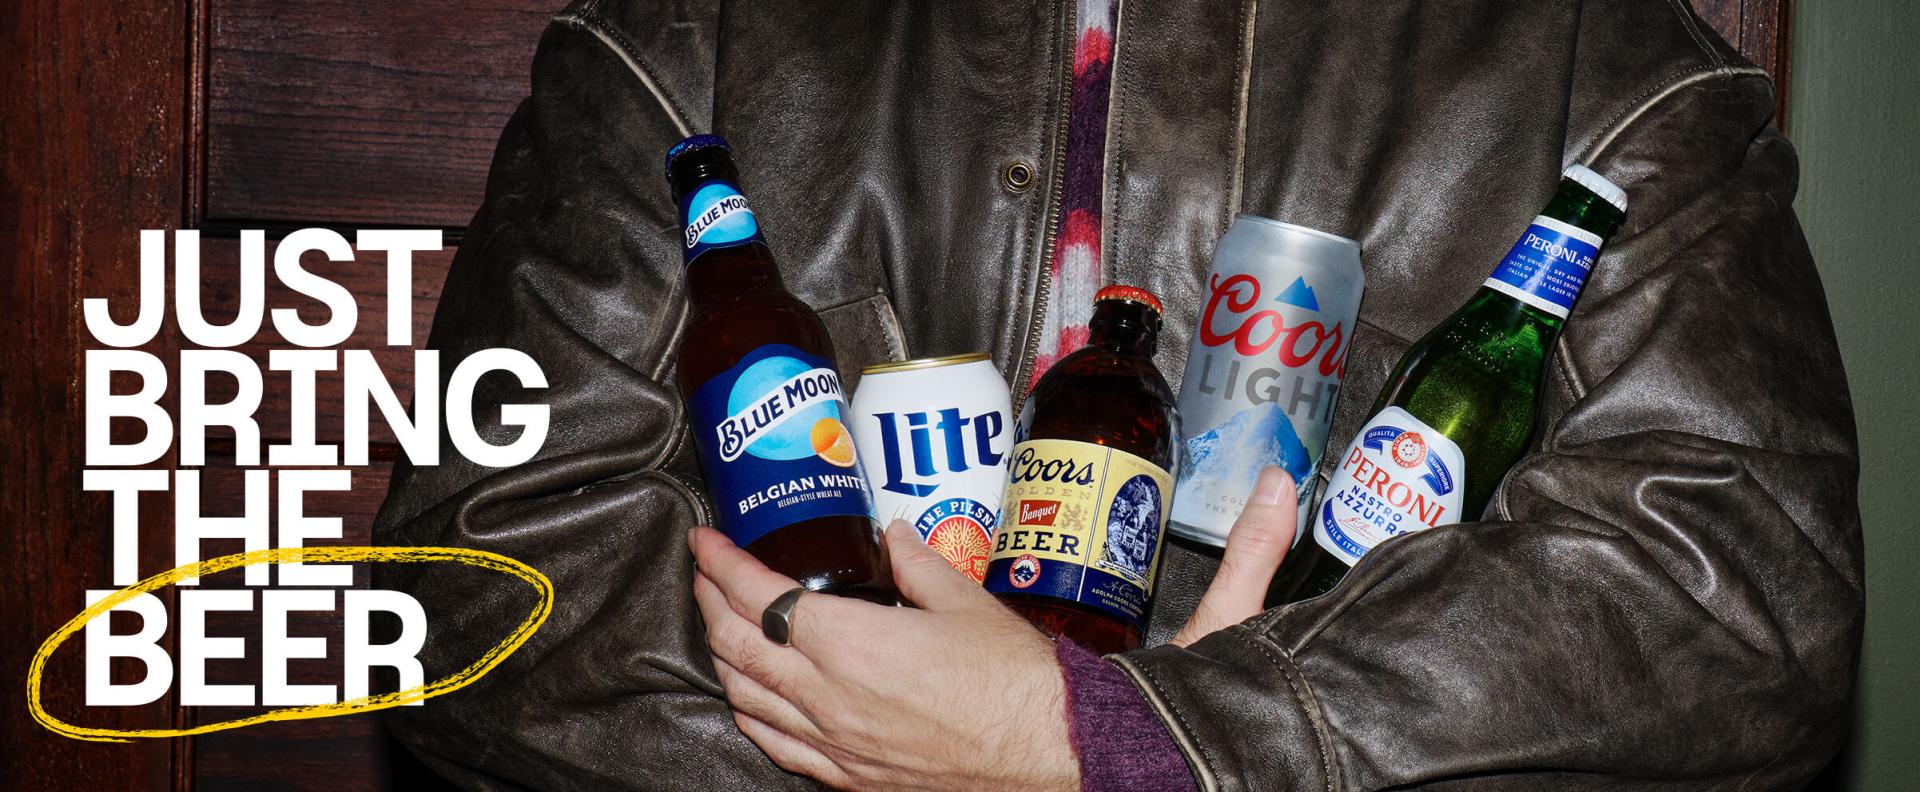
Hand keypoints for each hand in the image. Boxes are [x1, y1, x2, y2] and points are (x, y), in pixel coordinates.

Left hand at [687, 466, 1297, 789]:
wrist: (1048, 751)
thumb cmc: (1014, 682)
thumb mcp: (965, 601)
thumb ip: (916, 563)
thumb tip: (895, 533)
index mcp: (851, 643)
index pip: (759, 596)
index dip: (722, 564)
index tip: (706, 540)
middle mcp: (828, 696)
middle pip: (738, 645)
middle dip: (711, 603)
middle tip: (705, 573)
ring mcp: (834, 742)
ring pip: (746, 696)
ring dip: (722, 656)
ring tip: (719, 625)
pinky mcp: (850, 776)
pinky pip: (777, 745)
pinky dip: (750, 713)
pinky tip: (748, 698)